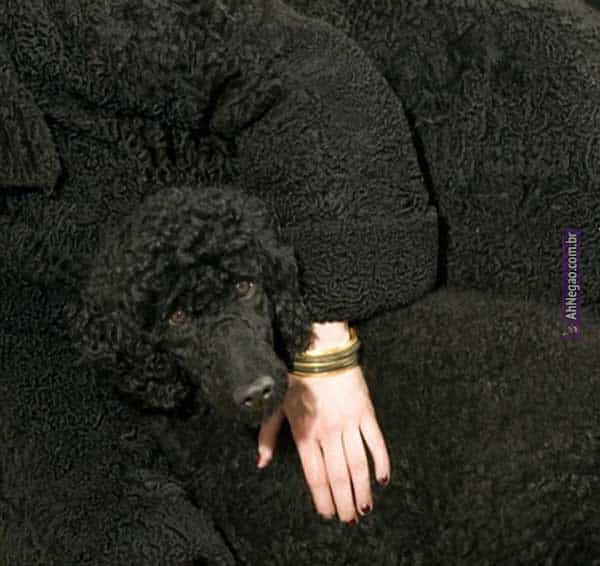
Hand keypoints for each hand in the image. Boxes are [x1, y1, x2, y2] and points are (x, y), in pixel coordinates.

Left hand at [257, 363, 390, 522]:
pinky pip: (375, 441)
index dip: (322, 497)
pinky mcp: (365, 412)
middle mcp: (327, 432)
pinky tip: (383, 479)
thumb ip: (267, 436)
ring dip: (362, 488)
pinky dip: (381, 461)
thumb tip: (261, 462)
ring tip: (364, 508)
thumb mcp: (276, 406)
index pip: (314, 474)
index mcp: (304, 433)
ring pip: (358, 464)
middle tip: (349, 518)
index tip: (327, 514)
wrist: (319, 350)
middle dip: (344, 500)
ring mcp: (348, 422)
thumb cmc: (295, 378)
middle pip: (338, 475)